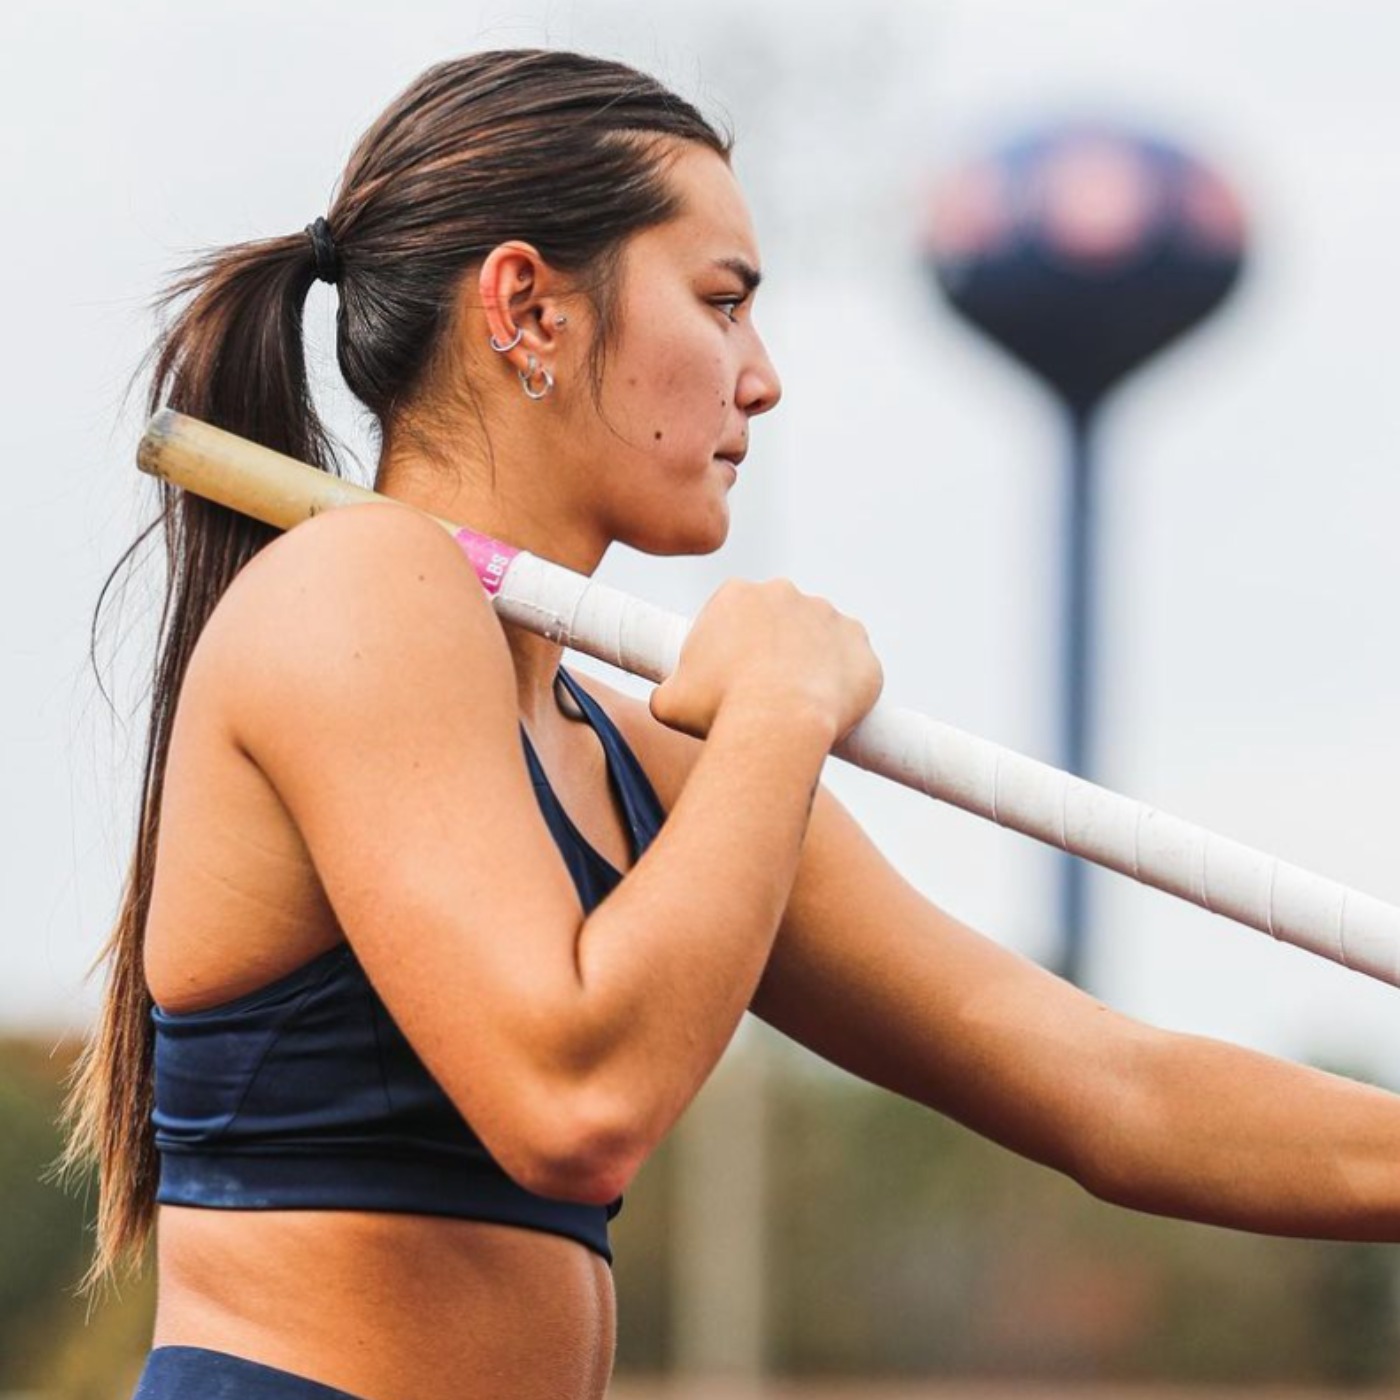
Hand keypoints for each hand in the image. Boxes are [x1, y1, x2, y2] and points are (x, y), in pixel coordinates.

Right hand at [649, 579, 882, 743]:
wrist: (778, 723)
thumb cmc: (717, 710)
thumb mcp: (668, 702)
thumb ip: (667, 691)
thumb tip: (667, 697)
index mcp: (735, 595)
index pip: (731, 615)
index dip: (728, 649)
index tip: (728, 679)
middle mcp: (783, 592)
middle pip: (776, 622)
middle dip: (771, 651)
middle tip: (762, 694)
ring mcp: (827, 614)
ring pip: (817, 639)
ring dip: (809, 664)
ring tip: (795, 707)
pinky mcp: (859, 643)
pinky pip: (852, 663)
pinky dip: (843, 683)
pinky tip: (826, 709)